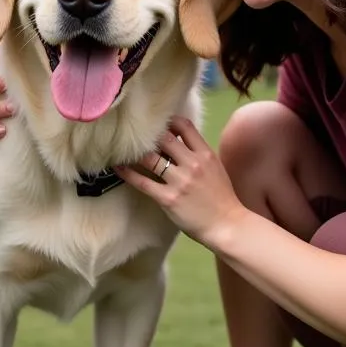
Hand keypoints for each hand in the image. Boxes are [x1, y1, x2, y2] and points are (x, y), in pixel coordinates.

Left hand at [115, 117, 244, 248]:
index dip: (169, 122)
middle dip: (150, 136)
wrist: (227, 225)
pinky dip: (127, 173)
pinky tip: (118, 168)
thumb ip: (198, 154)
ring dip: (135, 153)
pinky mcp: (167, 198)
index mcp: (205, 154)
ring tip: (123, 150)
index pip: (184, 126)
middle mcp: (192, 164)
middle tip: (138, 137)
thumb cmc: (222, 198)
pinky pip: (142, 182)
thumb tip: (180, 141)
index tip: (159, 124)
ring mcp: (179, 181)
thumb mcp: (215, 168)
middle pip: (164, 138)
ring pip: (150, 158)